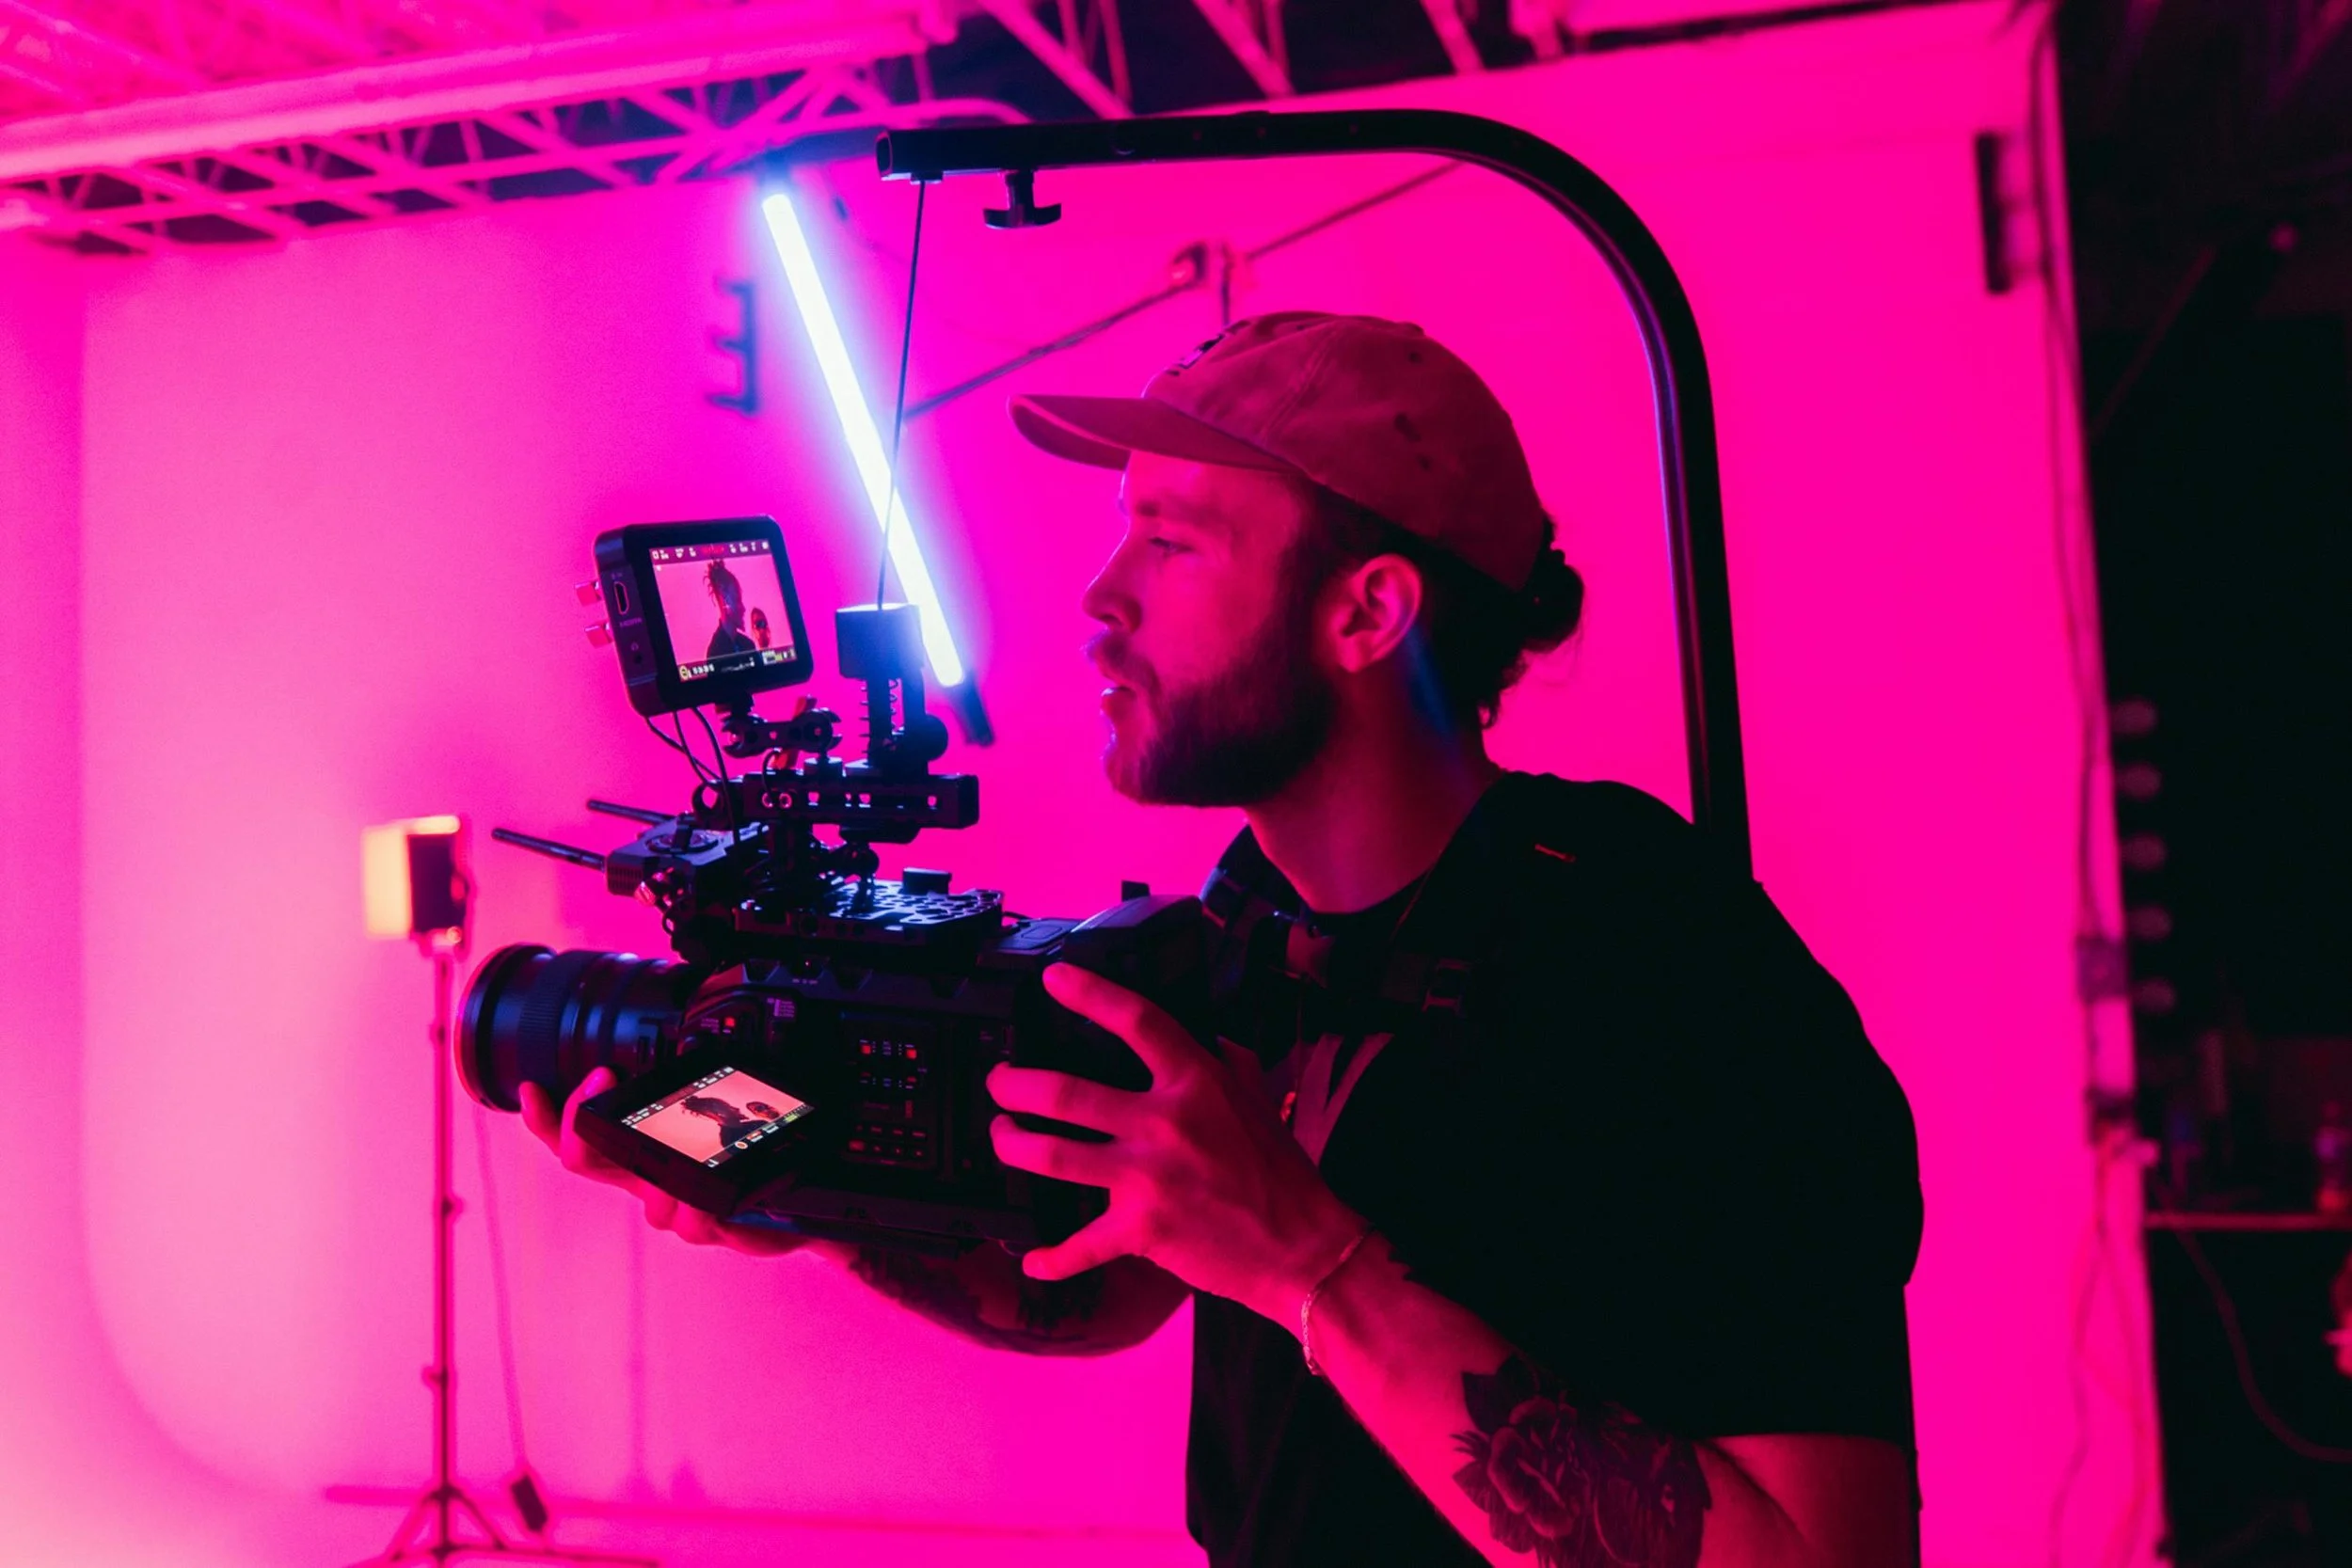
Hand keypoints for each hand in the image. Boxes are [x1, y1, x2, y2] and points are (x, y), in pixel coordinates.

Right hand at [519, 1068, 828, 1259]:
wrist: (780, 1207)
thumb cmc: (733, 1166)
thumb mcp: (704, 1122)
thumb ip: (677, 1097)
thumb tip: (671, 1045)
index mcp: (636, 1154)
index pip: (575, 1137)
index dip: (545, 1120)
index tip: (532, 1089)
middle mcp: (644, 1180)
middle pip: (584, 1160)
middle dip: (580, 1119)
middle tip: (601, 1077)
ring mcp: (673, 1206)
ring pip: (644, 1197)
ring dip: (655, 1173)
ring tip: (670, 1153)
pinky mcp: (706, 1225)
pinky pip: (689, 1222)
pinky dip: (692, 1209)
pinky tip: (702, 1201)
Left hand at [986, 963, 1366, 1324]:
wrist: (1303, 1245)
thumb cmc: (1281, 1171)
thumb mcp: (1256, 1097)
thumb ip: (1221, 1061)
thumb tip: (1199, 1033)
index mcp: (1196, 1083)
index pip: (1136, 1022)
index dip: (1089, 994)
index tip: (1053, 979)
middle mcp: (1165, 1123)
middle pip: (1066, 1093)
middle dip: (1016, 1085)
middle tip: (1001, 1083)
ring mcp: (1148, 1178)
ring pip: (1053, 1156)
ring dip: (1013, 1145)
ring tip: (1003, 1136)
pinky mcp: (1141, 1230)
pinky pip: (1079, 1246)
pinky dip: (1050, 1258)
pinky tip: (1029, 1260)